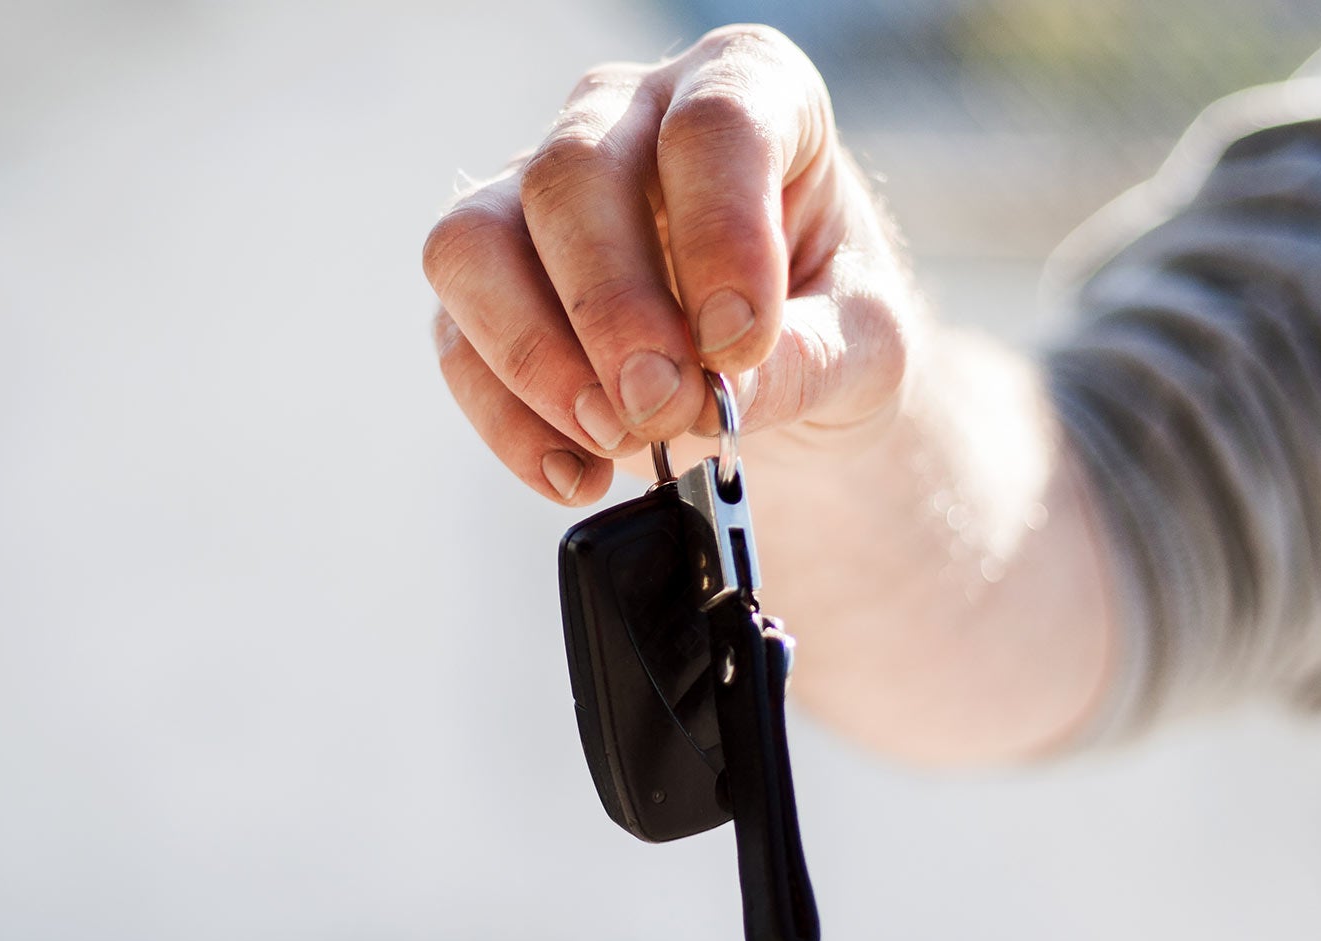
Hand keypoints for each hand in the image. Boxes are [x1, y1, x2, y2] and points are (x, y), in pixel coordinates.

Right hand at [424, 26, 1113, 763]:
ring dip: (536, 358)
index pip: (713, 126)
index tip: (741, 343)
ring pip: (474, 244)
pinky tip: (579, 473)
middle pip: (571, 177)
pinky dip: (509, 422)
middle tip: (665, 407)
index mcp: (745, 88)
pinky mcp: (486, 281)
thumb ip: (807, 362)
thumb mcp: (865, 346)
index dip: (722, 235)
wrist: (777, 371)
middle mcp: (625, 117)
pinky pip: (455, 340)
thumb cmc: (829, 321)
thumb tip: (712, 398)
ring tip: (614, 438)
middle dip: (613, 311)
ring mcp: (535, 192)